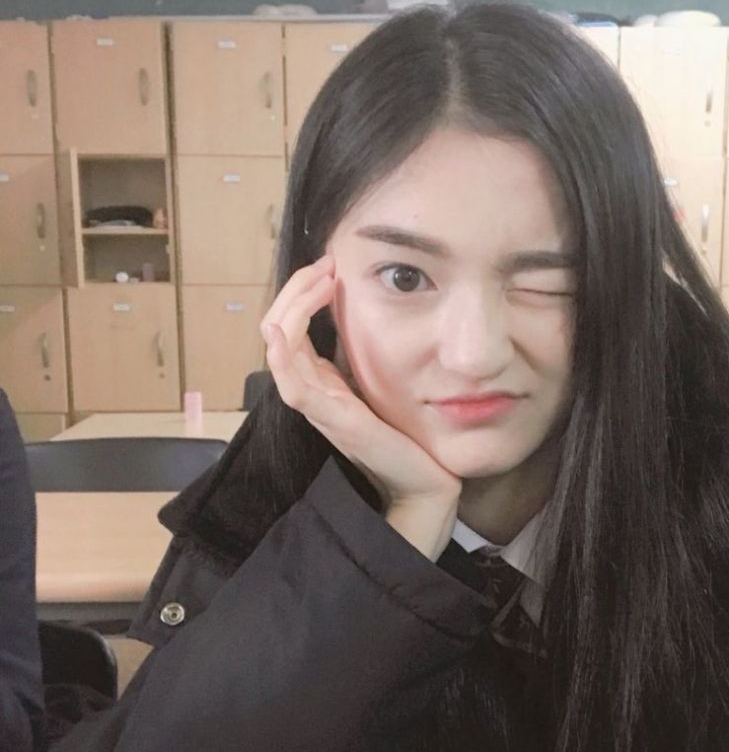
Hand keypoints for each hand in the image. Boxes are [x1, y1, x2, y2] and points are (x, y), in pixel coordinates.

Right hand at [261, 256, 461, 555]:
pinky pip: (296, 388)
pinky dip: (283, 357)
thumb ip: (366, 364)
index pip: (291, 329)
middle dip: (295, 291)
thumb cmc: (407, 441)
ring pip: (280, 352)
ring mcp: (322, 409)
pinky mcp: (338, 424)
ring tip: (318, 279)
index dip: (301, 294)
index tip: (329, 267)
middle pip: (278, 332)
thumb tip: (369, 320)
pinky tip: (282, 331)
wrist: (426, 487)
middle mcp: (315, 393)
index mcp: (323, 384)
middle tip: (324, 264)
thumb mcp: (382, 389)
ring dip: (291, 310)